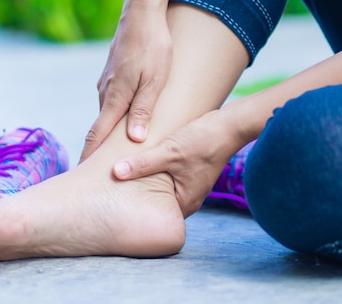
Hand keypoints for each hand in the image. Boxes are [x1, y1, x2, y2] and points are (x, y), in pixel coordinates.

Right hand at [80, 6, 171, 161]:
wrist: (141, 14)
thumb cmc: (153, 47)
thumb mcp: (155, 81)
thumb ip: (144, 111)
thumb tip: (135, 141)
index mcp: (116, 97)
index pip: (98, 135)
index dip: (91, 156)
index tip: (83, 175)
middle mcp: (106, 92)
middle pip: (100, 127)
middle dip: (98, 149)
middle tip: (99, 171)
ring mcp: (107, 81)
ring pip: (106, 113)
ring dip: (108, 132)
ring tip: (114, 151)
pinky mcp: (112, 73)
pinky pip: (111, 100)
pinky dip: (114, 115)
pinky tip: (123, 120)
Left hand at [112, 110, 244, 216]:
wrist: (229, 126)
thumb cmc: (202, 141)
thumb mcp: (168, 152)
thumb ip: (142, 164)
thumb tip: (115, 173)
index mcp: (185, 202)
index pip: (154, 215)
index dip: (134, 208)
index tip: (113, 203)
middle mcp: (189, 198)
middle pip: (157, 202)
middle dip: (138, 196)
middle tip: (112, 192)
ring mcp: (190, 185)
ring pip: (162, 188)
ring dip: (147, 182)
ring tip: (122, 177)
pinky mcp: (190, 172)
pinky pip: (168, 177)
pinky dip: (156, 172)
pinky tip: (141, 163)